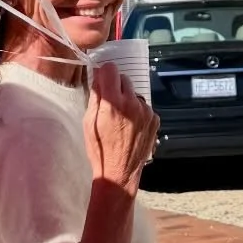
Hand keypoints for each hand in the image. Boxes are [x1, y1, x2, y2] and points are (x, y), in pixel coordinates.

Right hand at [84, 63, 157, 192]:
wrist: (119, 172)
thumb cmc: (100, 149)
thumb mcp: (88, 122)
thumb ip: (95, 96)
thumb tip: (98, 78)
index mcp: (113, 103)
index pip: (111, 69)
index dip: (104, 73)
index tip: (102, 80)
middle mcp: (132, 104)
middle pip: (124, 79)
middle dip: (116, 86)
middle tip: (109, 102)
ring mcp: (146, 112)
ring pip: (135, 93)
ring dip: (127, 99)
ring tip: (121, 119)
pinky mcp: (154, 119)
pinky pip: (144, 106)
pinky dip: (137, 112)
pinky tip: (130, 126)